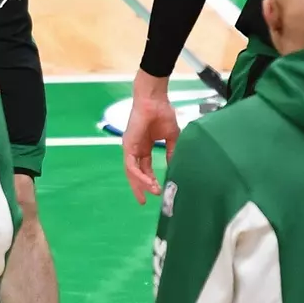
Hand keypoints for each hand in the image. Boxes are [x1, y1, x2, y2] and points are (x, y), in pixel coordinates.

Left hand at [122, 73, 180, 202]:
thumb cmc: (163, 114)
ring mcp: (130, 147)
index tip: (158, 192)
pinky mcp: (128, 145)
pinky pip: (131, 165)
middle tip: (144, 202)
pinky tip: (148, 183)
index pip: (145, 169)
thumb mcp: (171, 137)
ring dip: (141, 184)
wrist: (155, 100)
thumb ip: (171, 152)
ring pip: (132, 172)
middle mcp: (135, 149)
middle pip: (135, 174)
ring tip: (152, 194)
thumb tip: (175, 167)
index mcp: (144, 147)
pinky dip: (139, 176)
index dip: (150, 181)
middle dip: (139, 188)